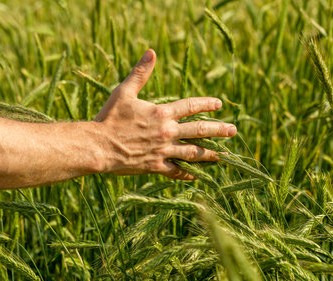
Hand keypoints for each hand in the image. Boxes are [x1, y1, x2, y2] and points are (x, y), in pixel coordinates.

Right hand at [94, 49, 236, 179]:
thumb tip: (151, 52)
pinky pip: (177, 171)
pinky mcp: (156, 166)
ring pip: (193, 153)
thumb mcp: (124, 92)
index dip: (206, 104)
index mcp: (161, 113)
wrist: (98, 146)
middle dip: (218, 130)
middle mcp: (167, 132)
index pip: (190, 106)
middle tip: (233, 131)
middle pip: (199, 130)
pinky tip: (198, 176)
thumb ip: (140, 73)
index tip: (219, 104)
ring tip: (223, 155)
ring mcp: (163, 150)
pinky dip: (188, 173)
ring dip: (210, 153)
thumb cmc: (109, 118)